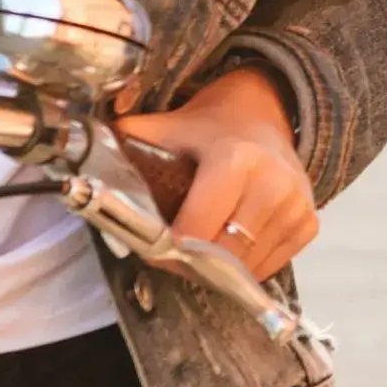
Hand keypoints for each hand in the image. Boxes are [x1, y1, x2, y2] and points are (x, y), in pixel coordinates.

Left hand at [122, 67, 319, 283]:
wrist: (266, 116)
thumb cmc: (209, 129)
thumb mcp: (169, 126)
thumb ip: (129, 140)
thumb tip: (77, 150)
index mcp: (237, 158)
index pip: (199, 227)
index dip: (170, 248)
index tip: (153, 250)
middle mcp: (274, 183)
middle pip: (225, 253)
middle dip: (192, 263)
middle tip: (170, 258)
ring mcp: (296, 206)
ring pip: (248, 266)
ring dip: (218, 270)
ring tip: (196, 254)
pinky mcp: (309, 224)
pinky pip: (271, 265)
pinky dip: (245, 267)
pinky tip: (228, 248)